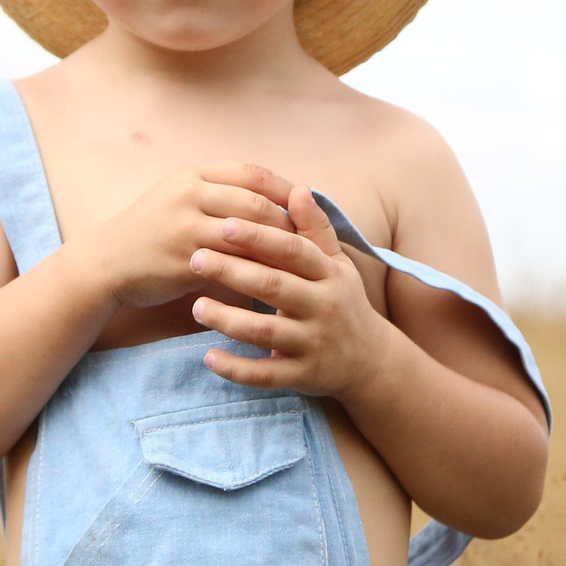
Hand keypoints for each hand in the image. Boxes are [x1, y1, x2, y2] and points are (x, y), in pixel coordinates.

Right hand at [75, 164, 298, 309]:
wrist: (106, 262)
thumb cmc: (152, 231)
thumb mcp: (180, 198)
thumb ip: (219, 194)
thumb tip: (276, 199)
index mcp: (193, 174)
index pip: (251, 173)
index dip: (284, 188)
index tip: (307, 206)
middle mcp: (189, 194)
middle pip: (256, 202)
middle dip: (289, 222)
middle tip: (312, 241)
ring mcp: (185, 227)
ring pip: (248, 234)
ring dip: (278, 250)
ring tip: (302, 266)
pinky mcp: (183, 260)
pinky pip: (232, 265)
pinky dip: (257, 274)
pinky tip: (275, 286)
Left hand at [189, 186, 393, 398]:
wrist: (370, 361)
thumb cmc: (342, 300)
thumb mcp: (337, 264)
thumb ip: (314, 229)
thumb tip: (296, 189)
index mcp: (330, 274)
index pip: (293, 251)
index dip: (260, 237)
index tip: (225, 224)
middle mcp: (324, 307)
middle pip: (274, 286)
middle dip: (233, 272)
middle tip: (196, 259)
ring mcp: (314, 343)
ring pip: (266, 331)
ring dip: (228, 319)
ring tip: (196, 307)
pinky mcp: (303, 376)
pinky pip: (265, 375)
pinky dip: (237, 369)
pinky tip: (209, 358)